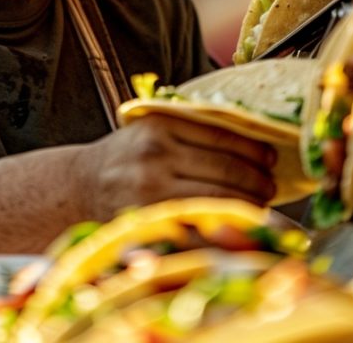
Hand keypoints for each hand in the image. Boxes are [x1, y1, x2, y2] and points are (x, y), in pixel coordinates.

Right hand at [79, 114, 277, 217]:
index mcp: (161, 125)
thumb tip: (253, 138)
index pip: (223, 136)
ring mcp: (152, 190)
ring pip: (219, 198)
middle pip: (227, 170)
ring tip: (261, 204)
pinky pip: (200, 226)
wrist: (81, 184)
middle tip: (271, 186)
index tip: (271, 158)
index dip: (255, 150)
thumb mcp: (153, 128)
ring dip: (249, 204)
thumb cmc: (127, 156)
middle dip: (258, 181)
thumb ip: (191, 128)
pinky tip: (238, 225)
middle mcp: (156, 155)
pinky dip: (225, 227)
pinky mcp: (150, 219)